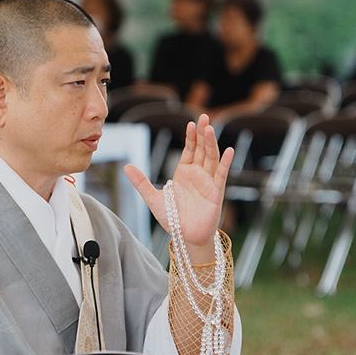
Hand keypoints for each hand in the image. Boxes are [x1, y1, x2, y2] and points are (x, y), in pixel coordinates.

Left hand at [124, 113, 233, 259]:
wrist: (185, 237)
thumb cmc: (172, 219)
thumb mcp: (153, 198)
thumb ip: (141, 182)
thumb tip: (126, 166)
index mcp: (184, 173)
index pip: (189, 150)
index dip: (190, 137)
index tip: (190, 124)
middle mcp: (197, 174)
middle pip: (202, 149)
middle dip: (203, 134)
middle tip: (204, 117)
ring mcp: (208, 182)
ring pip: (211, 157)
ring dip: (212, 143)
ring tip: (210, 128)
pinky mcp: (216, 192)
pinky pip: (222, 174)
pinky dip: (226, 162)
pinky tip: (229, 150)